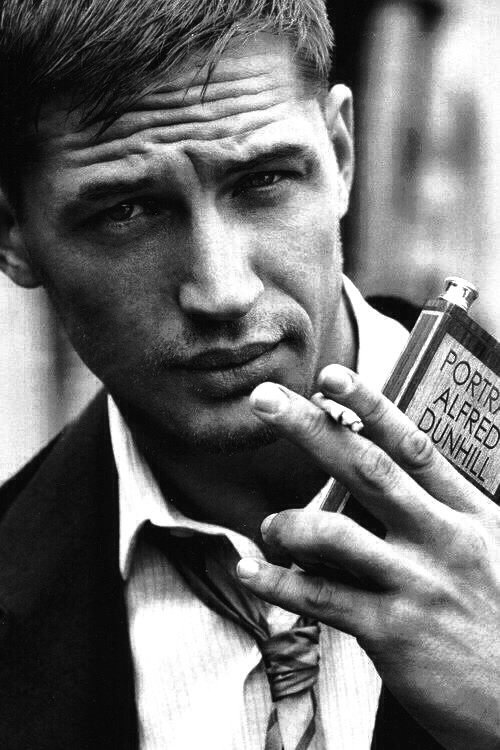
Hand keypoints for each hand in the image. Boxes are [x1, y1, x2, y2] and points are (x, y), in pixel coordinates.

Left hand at [237, 365, 499, 749]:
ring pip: (335, 536)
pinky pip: (320, 599)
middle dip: (312, 429)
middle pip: (367, 470)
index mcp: (467, 514)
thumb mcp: (493, 549)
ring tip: (270, 527)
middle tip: (266, 401)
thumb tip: (390, 476)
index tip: (330, 377)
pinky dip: (277, 583)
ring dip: (289, 523)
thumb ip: (446, 510)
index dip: (369, 406)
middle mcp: (441, 540)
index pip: (412, 446)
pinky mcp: (393, 633)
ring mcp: (416, 585)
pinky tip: (250, 571)